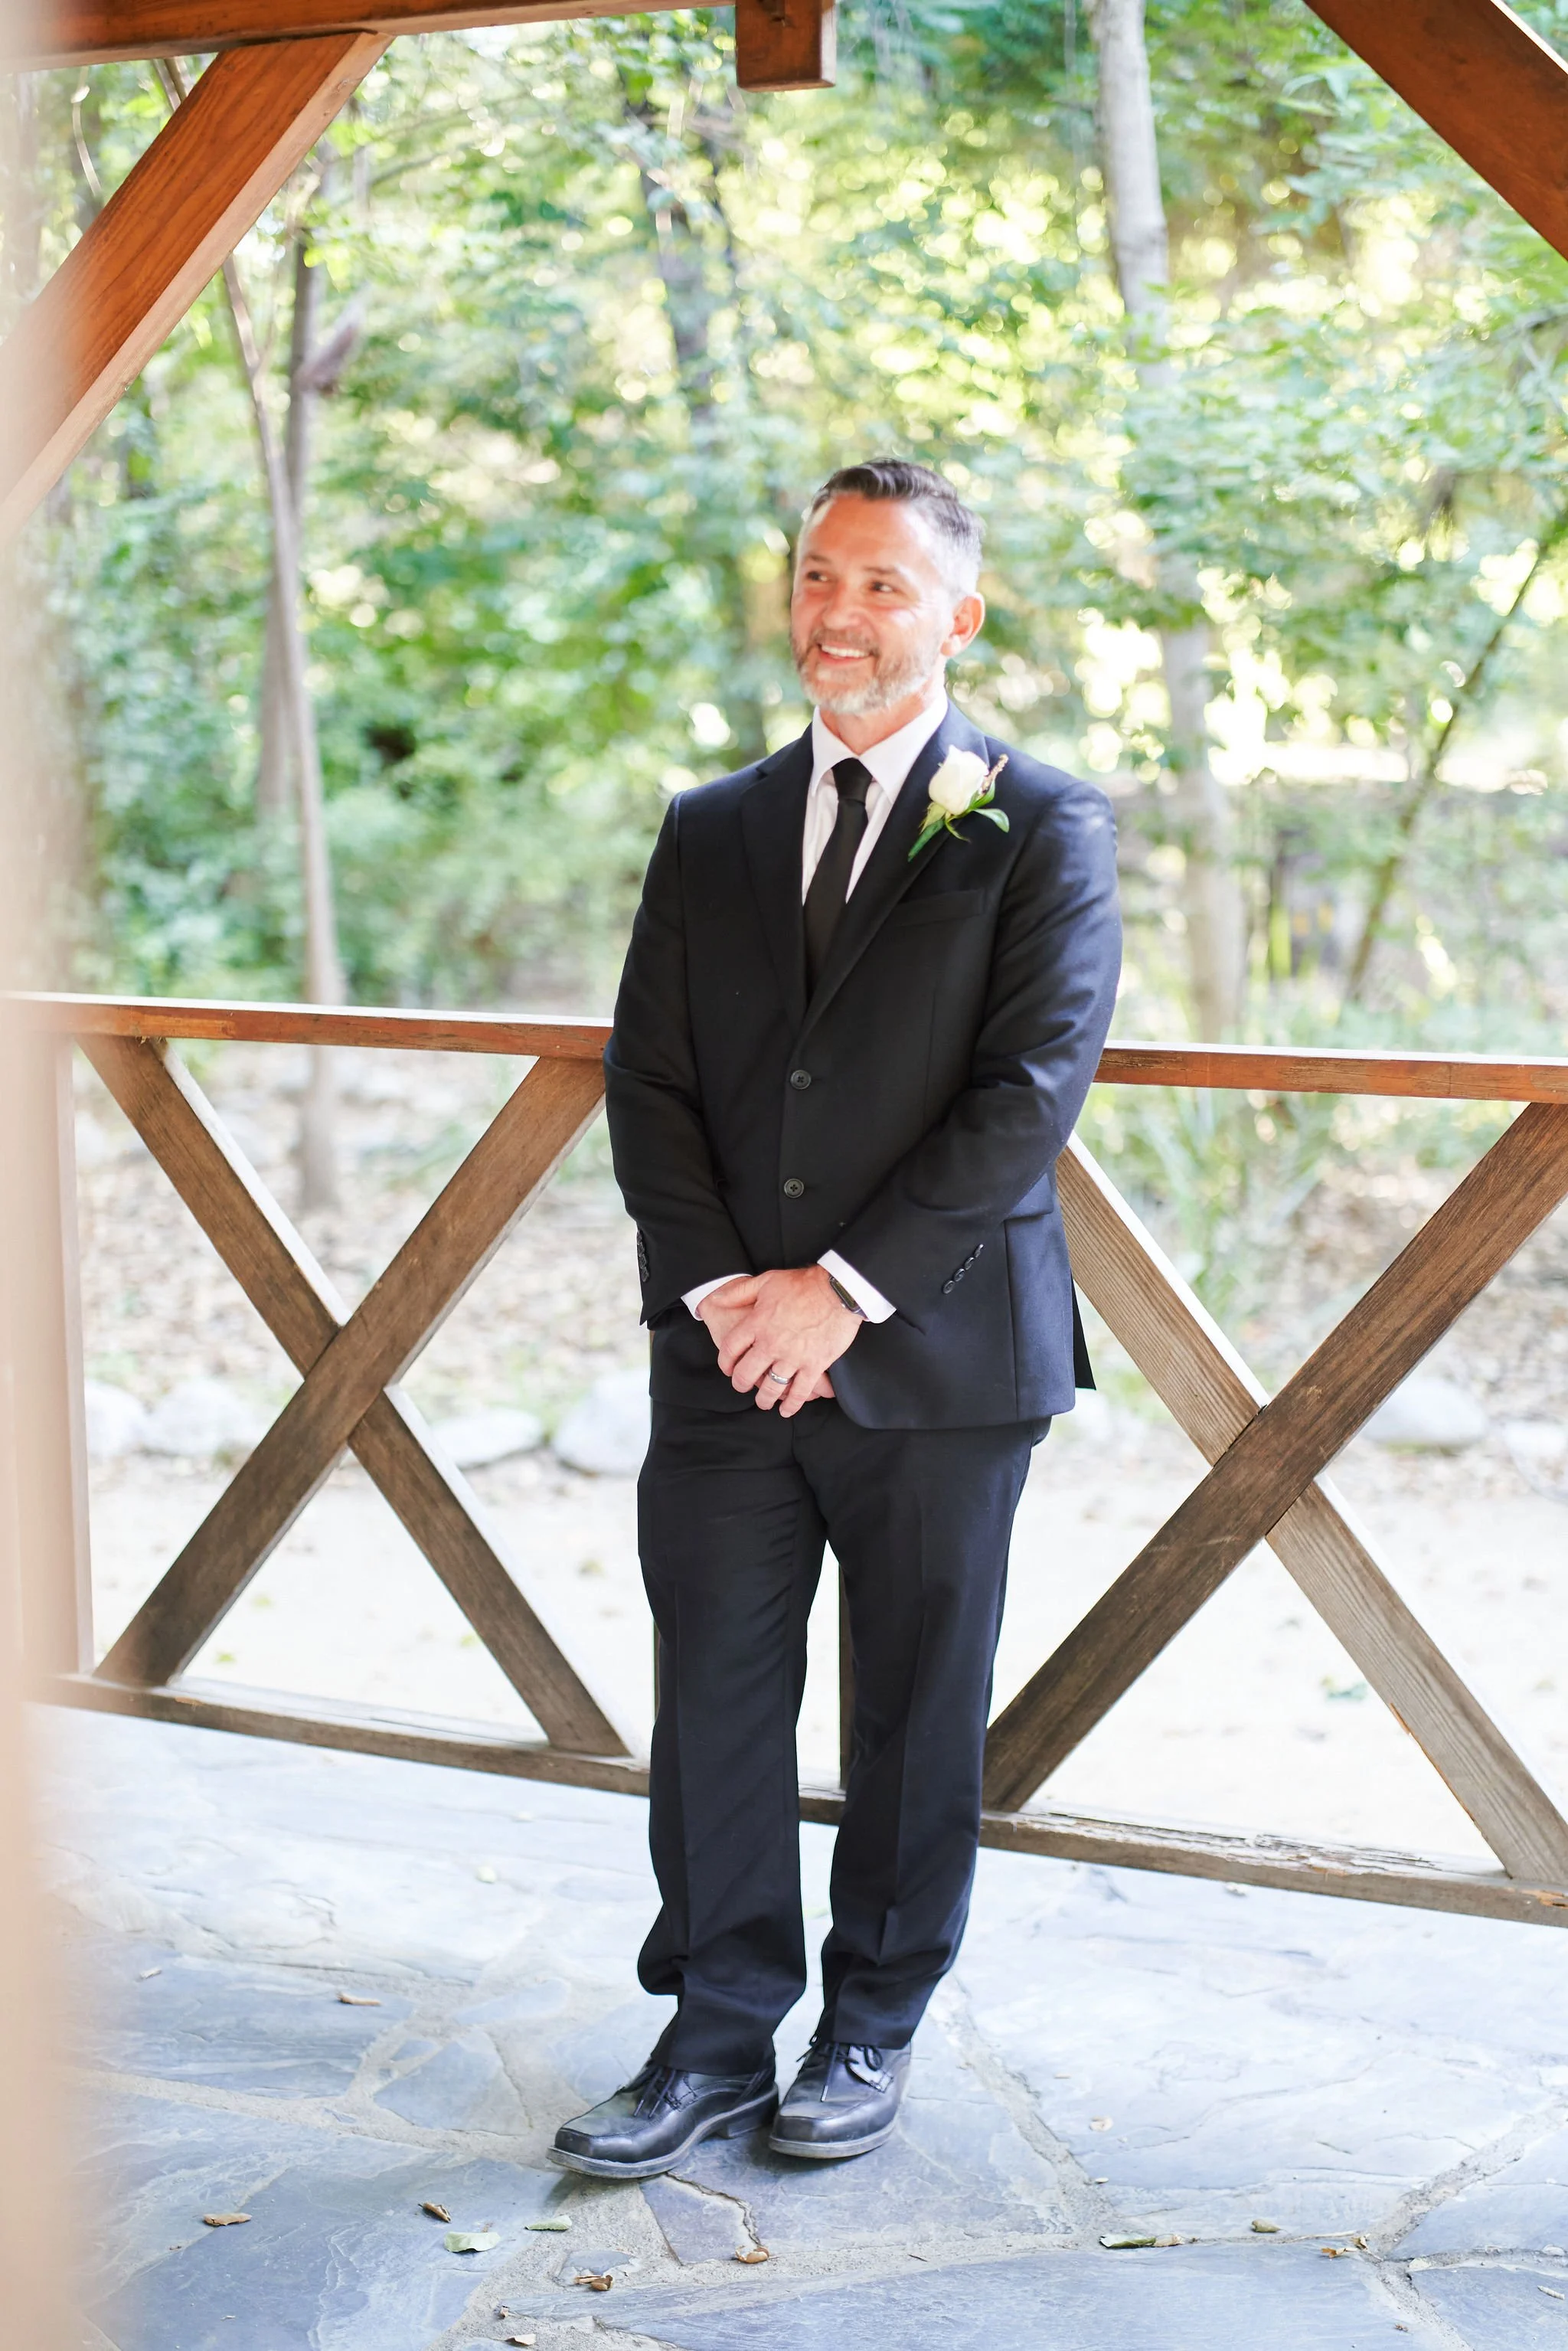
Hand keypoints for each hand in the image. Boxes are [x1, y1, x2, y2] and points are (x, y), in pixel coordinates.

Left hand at [704, 1266, 860, 1416]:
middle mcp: (770, 1344)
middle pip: (746, 1373)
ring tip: (763, 1402)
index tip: (727, 1368)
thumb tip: (715, 1298)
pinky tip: (786, 1410)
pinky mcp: (814, 1366)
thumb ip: (738, 1292)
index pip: (730, 1349)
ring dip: (764, 1399)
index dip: (725, 1361)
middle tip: (742, 1386)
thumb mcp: (765, 1281)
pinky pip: (799, 1392)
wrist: (837, 1291)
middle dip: (741, 1383)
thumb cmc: (802, 1284)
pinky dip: (792, 1405)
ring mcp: (793, 1357)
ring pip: (771, 1387)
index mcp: (756, 1323)